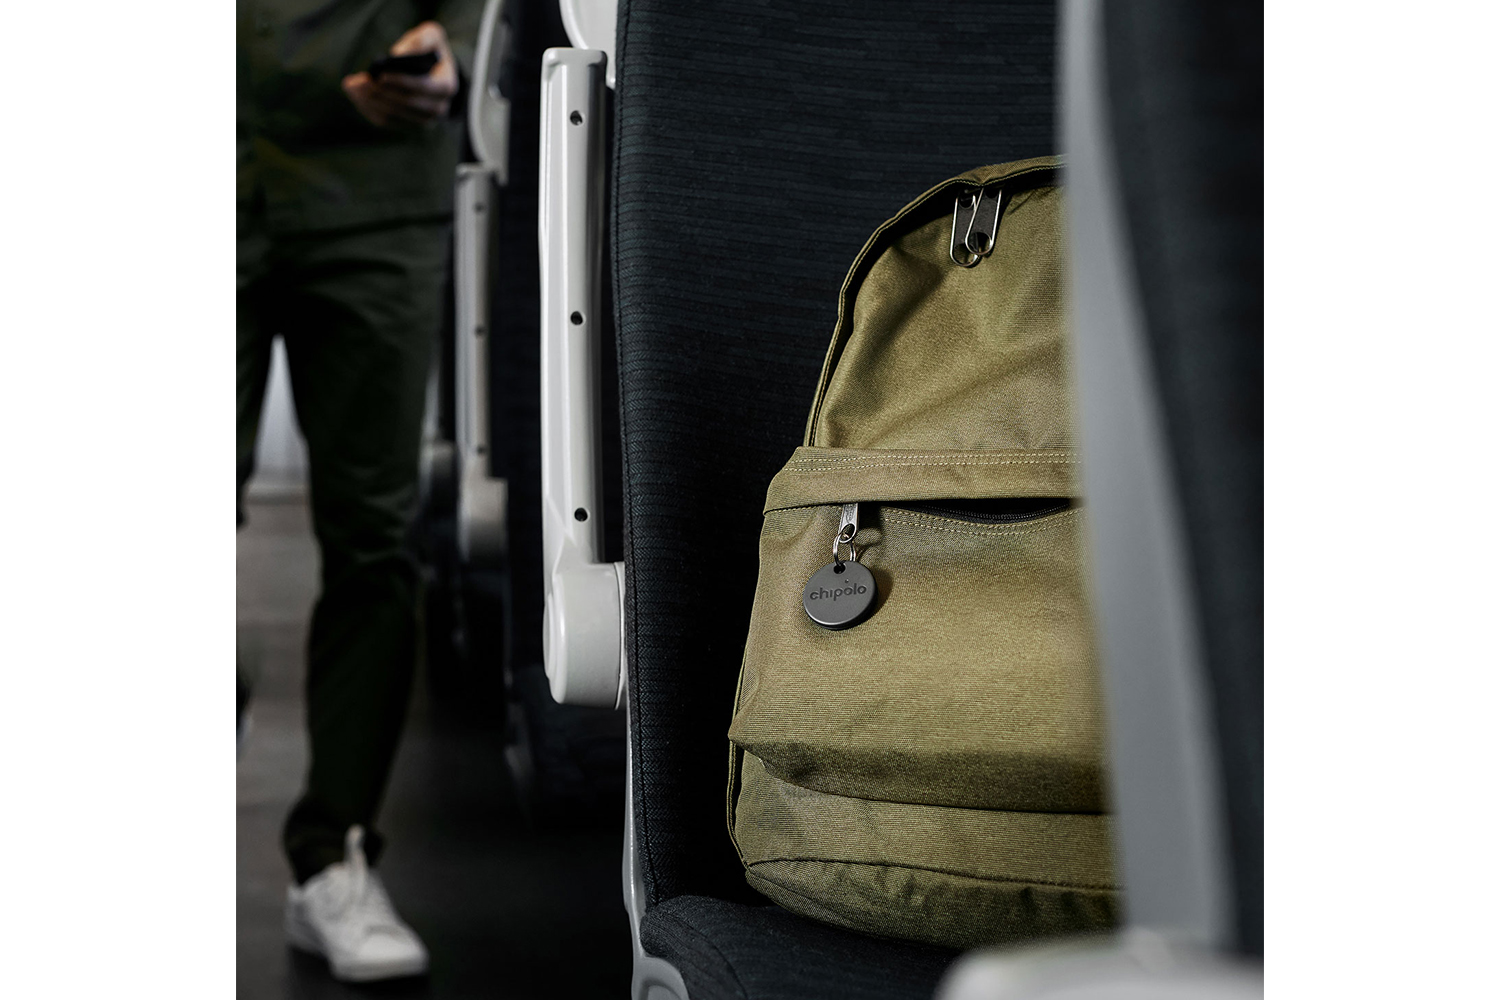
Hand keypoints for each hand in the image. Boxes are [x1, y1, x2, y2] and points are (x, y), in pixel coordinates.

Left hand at [342, 21, 458, 128]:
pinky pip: (385, 121)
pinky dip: (368, 108)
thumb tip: (399, 54)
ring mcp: (422, 120)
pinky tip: (354, 94)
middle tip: (362, 81)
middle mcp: (437, 109)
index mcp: (445, 87)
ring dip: (370, 101)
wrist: (433, 72)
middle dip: (382, 92)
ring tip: (352, 86)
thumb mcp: (432, 36)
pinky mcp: (406, 125)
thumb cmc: (429, 50)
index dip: (401, 82)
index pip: (423, 88)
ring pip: (393, 115)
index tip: (380, 75)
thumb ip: (422, 39)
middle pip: (406, 104)